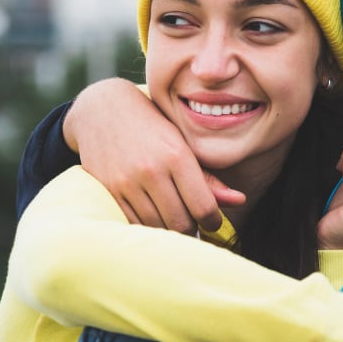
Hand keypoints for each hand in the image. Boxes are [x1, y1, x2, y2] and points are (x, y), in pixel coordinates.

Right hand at [64, 78, 244, 232]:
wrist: (102, 110)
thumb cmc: (152, 128)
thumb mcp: (183, 145)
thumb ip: (209, 178)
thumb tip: (239, 201)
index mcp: (177, 156)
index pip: (204, 207)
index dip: (213, 222)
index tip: (212, 222)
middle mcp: (152, 170)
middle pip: (181, 223)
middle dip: (192, 229)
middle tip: (193, 224)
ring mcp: (127, 182)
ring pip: (157, 227)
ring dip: (168, 230)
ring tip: (173, 219)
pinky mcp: (108, 191)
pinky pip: (133, 223)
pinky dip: (146, 226)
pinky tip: (152, 215)